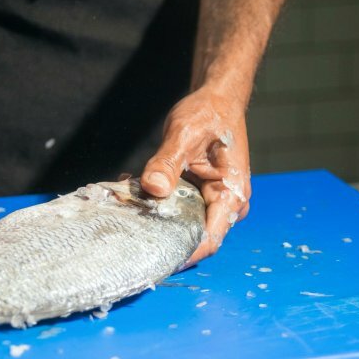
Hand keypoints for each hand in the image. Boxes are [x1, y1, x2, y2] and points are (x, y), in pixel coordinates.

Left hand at [141, 87, 251, 264]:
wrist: (216, 99)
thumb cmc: (209, 113)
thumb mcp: (184, 135)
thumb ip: (167, 162)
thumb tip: (152, 188)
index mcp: (231, 194)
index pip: (210, 238)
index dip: (185, 254)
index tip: (155, 259)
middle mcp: (224, 203)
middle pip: (193, 233)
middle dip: (160, 231)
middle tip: (128, 224)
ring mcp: (210, 199)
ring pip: (180, 220)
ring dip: (153, 213)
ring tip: (126, 198)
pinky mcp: (197, 193)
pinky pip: (175, 206)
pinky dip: (154, 199)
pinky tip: (132, 185)